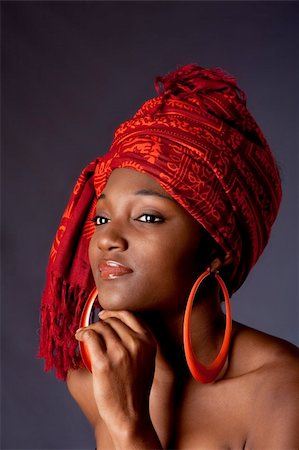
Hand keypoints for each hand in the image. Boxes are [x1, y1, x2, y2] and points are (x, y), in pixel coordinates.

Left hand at [75, 310, 156, 437]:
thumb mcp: (147, 360)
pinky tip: (79, 337)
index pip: (129, 315)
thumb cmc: (136, 389)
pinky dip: (82, 333)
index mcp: (148, 342)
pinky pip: (90, 337)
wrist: (131, 414)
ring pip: (100, 328)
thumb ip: (138, 342)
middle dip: (99, 323)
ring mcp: (120, 352)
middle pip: (112, 321)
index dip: (113, 312)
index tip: (103, 315)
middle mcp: (136, 344)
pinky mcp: (104, 362)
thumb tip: (117, 326)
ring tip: (82, 334)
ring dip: (89, 328)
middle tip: (91, 328)